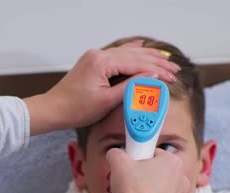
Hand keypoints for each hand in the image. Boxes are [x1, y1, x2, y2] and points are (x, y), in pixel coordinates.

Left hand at [25, 40, 179, 134]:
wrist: (54, 109)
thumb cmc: (76, 109)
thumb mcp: (107, 101)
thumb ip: (131, 87)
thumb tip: (152, 76)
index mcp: (102, 62)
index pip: (137, 63)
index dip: (157, 70)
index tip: (172, 77)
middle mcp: (98, 55)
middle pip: (134, 55)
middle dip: (156, 62)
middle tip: (175, 69)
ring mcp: (95, 57)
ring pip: (127, 54)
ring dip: (147, 57)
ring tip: (165, 60)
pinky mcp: (93, 62)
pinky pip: (117, 54)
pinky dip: (131, 53)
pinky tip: (141, 46)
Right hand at [106, 148, 189, 192]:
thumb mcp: (118, 163)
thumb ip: (116, 153)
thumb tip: (114, 154)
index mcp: (172, 161)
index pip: (152, 152)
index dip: (137, 157)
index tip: (130, 164)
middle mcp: (182, 177)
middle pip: (156, 169)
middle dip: (141, 174)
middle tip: (128, 180)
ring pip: (159, 186)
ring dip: (146, 189)